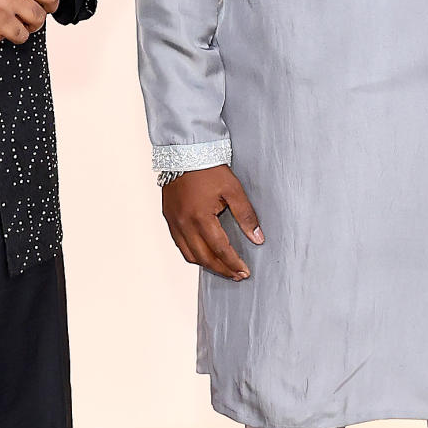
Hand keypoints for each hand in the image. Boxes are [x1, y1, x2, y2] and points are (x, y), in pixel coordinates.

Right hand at [162, 166, 262, 280]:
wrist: (184, 152)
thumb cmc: (209, 168)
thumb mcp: (233, 189)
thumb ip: (246, 216)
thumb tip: (258, 238)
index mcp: (201, 217)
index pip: (220, 249)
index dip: (234, 263)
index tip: (245, 272)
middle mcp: (184, 224)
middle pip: (204, 258)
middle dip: (222, 269)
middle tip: (237, 275)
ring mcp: (174, 222)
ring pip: (189, 255)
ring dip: (206, 265)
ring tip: (223, 268)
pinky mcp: (169, 218)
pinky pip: (180, 244)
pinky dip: (193, 254)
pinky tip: (204, 254)